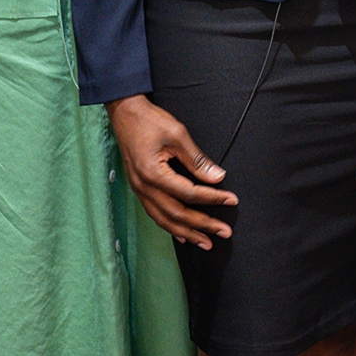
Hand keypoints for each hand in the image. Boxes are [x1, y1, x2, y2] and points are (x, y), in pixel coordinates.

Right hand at [106, 94, 237, 249]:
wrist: (125, 113)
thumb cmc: (150, 120)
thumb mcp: (177, 134)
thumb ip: (197, 159)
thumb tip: (217, 177)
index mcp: (153, 173)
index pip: (189, 193)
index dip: (212, 198)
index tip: (231, 200)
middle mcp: (143, 186)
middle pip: (177, 213)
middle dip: (203, 225)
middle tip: (224, 232)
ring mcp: (139, 189)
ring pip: (164, 219)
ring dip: (187, 232)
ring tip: (206, 242)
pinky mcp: (139, 188)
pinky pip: (155, 213)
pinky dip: (170, 226)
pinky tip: (182, 234)